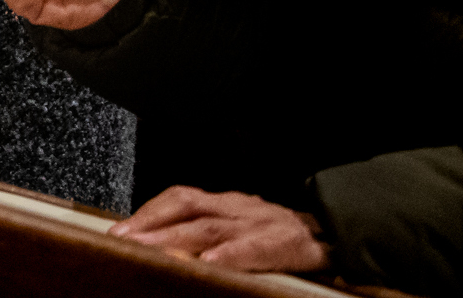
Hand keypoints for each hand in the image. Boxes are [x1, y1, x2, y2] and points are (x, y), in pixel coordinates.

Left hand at [110, 187, 330, 272]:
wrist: (343, 234)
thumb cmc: (282, 237)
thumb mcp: (243, 228)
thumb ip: (209, 231)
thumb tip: (160, 246)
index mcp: (228, 204)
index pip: (180, 198)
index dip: (149, 211)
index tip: (119, 228)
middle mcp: (241, 208)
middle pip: (187, 206)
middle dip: (151, 223)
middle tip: (123, 239)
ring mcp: (263, 224)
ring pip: (212, 226)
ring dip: (176, 239)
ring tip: (151, 251)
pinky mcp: (289, 245)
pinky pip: (255, 248)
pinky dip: (230, 256)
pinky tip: (210, 264)